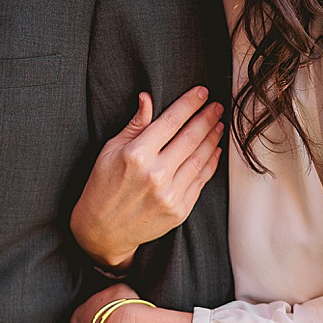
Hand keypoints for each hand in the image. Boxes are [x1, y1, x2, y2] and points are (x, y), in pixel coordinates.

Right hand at [71, 86, 223, 269]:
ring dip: (213, 138)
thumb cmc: (103, 186)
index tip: (202, 92)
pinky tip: (214, 150)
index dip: (189, 104)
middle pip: (190, 138)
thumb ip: (134, 125)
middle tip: (217, 105)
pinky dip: (210, 163)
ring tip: (219, 124)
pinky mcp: (179, 210)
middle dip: (207, 117)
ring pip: (200, 159)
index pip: (171, 121)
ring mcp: (169, 195)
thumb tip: (147, 98)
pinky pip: (201, 181)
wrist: (103, 230)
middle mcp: (155, 175)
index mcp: (136, 155)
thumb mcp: (111, 150)